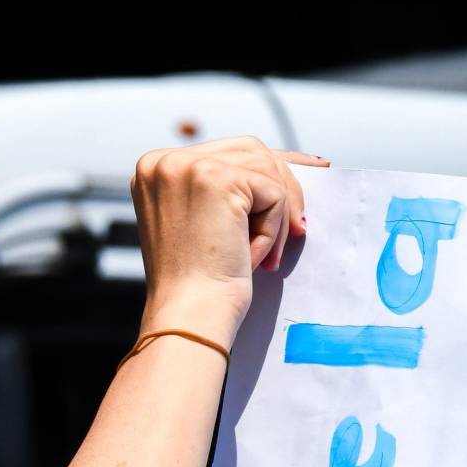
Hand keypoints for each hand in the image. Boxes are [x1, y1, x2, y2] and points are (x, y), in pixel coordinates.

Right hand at [129, 136, 323, 342]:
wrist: (189, 315)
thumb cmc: (197, 282)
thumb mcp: (203, 222)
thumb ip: (225, 190)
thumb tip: (288, 164)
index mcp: (156, 169)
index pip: (226, 152)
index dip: (268, 166)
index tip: (310, 169)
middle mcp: (164, 161)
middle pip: (249, 151)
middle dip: (283, 186)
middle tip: (300, 224)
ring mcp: (187, 166)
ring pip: (265, 170)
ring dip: (275, 217)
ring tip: (265, 257)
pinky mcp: (216, 179)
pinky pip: (272, 192)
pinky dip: (273, 229)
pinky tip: (254, 258)